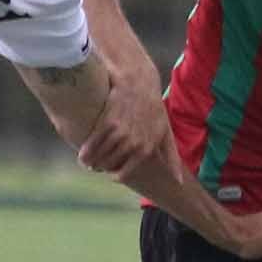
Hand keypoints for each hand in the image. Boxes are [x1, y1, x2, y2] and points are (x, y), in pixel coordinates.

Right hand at [77, 64, 169, 180]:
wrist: (139, 80)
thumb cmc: (153, 107)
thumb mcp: (166, 131)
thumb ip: (171, 156)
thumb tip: (179, 181)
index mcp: (149, 147)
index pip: (126, 171)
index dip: (116, 175)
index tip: (111, 174)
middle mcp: (136, 142)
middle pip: (111, 164)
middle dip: (101, 167)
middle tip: (96, 167)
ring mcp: (122, 132)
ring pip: (101, 155)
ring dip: (91, 161)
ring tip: (86, 162)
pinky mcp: (109, 121)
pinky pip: (94, 142)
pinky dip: (86, 150)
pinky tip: (82, 154)